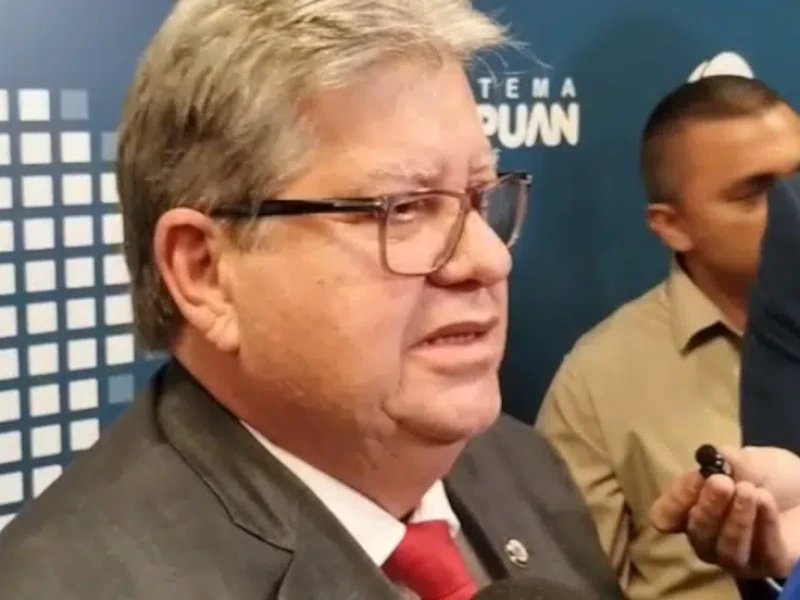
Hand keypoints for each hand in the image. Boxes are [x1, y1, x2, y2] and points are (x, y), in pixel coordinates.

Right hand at [650, 446, 799, 578]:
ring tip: (750, 490)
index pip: (665, 517)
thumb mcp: (737, 459)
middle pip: (697, 534)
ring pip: (727, 549)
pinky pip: (761, 551)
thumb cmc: (768, 473)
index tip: (693, 480)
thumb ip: (716, 460)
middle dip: (708, 508)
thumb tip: (703, 459)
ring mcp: (738, 556)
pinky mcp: (771, 564)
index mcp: (692, 511)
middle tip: (722, 482)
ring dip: (736, 519)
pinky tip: (765, 501)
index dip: (673, 503)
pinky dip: (763, 525)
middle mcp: (709, 539)